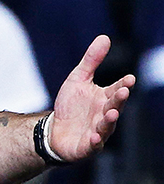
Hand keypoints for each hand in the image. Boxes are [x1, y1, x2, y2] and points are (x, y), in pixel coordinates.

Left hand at [49, 35, 135, 161]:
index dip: (122, 85)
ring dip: (109, 120)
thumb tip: (105, 37)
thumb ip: (92, 60)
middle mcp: (105, 115)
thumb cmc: (70, 105)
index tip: (129, 78)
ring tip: (111, 113)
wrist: (55, 130)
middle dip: (119, 100)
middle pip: (114, 106)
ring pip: (106, 126)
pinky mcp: (88, 146)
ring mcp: (98, 131)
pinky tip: (93, 137)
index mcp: (105, 98)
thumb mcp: (78, 79)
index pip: (116, 90)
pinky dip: (94, 141)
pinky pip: (93, 145)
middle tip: (123, 91)